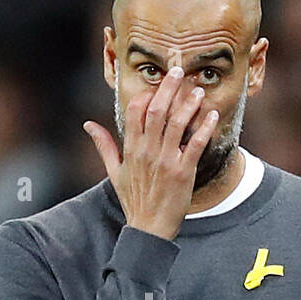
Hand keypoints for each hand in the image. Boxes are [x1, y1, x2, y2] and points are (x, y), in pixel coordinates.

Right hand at [83, 58, 219, 241]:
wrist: (149, 229)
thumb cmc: (133, 200)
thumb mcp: (114, 172)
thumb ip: (104, 145)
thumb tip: (88, 124)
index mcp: (131, 149)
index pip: (135, 111)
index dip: (146, 94)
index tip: (156, 83)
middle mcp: (147, 152)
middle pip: (157, 111)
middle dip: (168, 88)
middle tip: (178, 70)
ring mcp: (166, 161)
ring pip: (177, 124)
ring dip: (188, 104)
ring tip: (197, 90)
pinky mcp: (183, 172)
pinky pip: (196, 145)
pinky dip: (205, 128)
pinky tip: (212, 115)